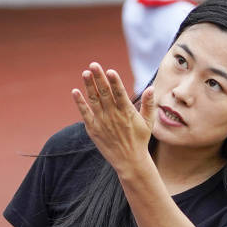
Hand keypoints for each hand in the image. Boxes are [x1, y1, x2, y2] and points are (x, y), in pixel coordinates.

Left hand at [73, 63, 155, 177]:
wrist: (129, 161)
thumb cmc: (140, 140)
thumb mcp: (148, 122)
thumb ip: (149, 104)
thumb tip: (151, 88)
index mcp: (127, 112)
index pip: (120, 93)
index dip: (114, 82)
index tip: (109, 71)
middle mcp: (113, 116)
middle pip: (104, 93)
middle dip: (99, 78)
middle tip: (93, 64)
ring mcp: (102, 122)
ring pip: (94, 100)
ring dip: (89, 86)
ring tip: (85, 73)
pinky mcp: (93, 129)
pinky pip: (85, 113)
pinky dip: (80, 103)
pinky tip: (75, 92)